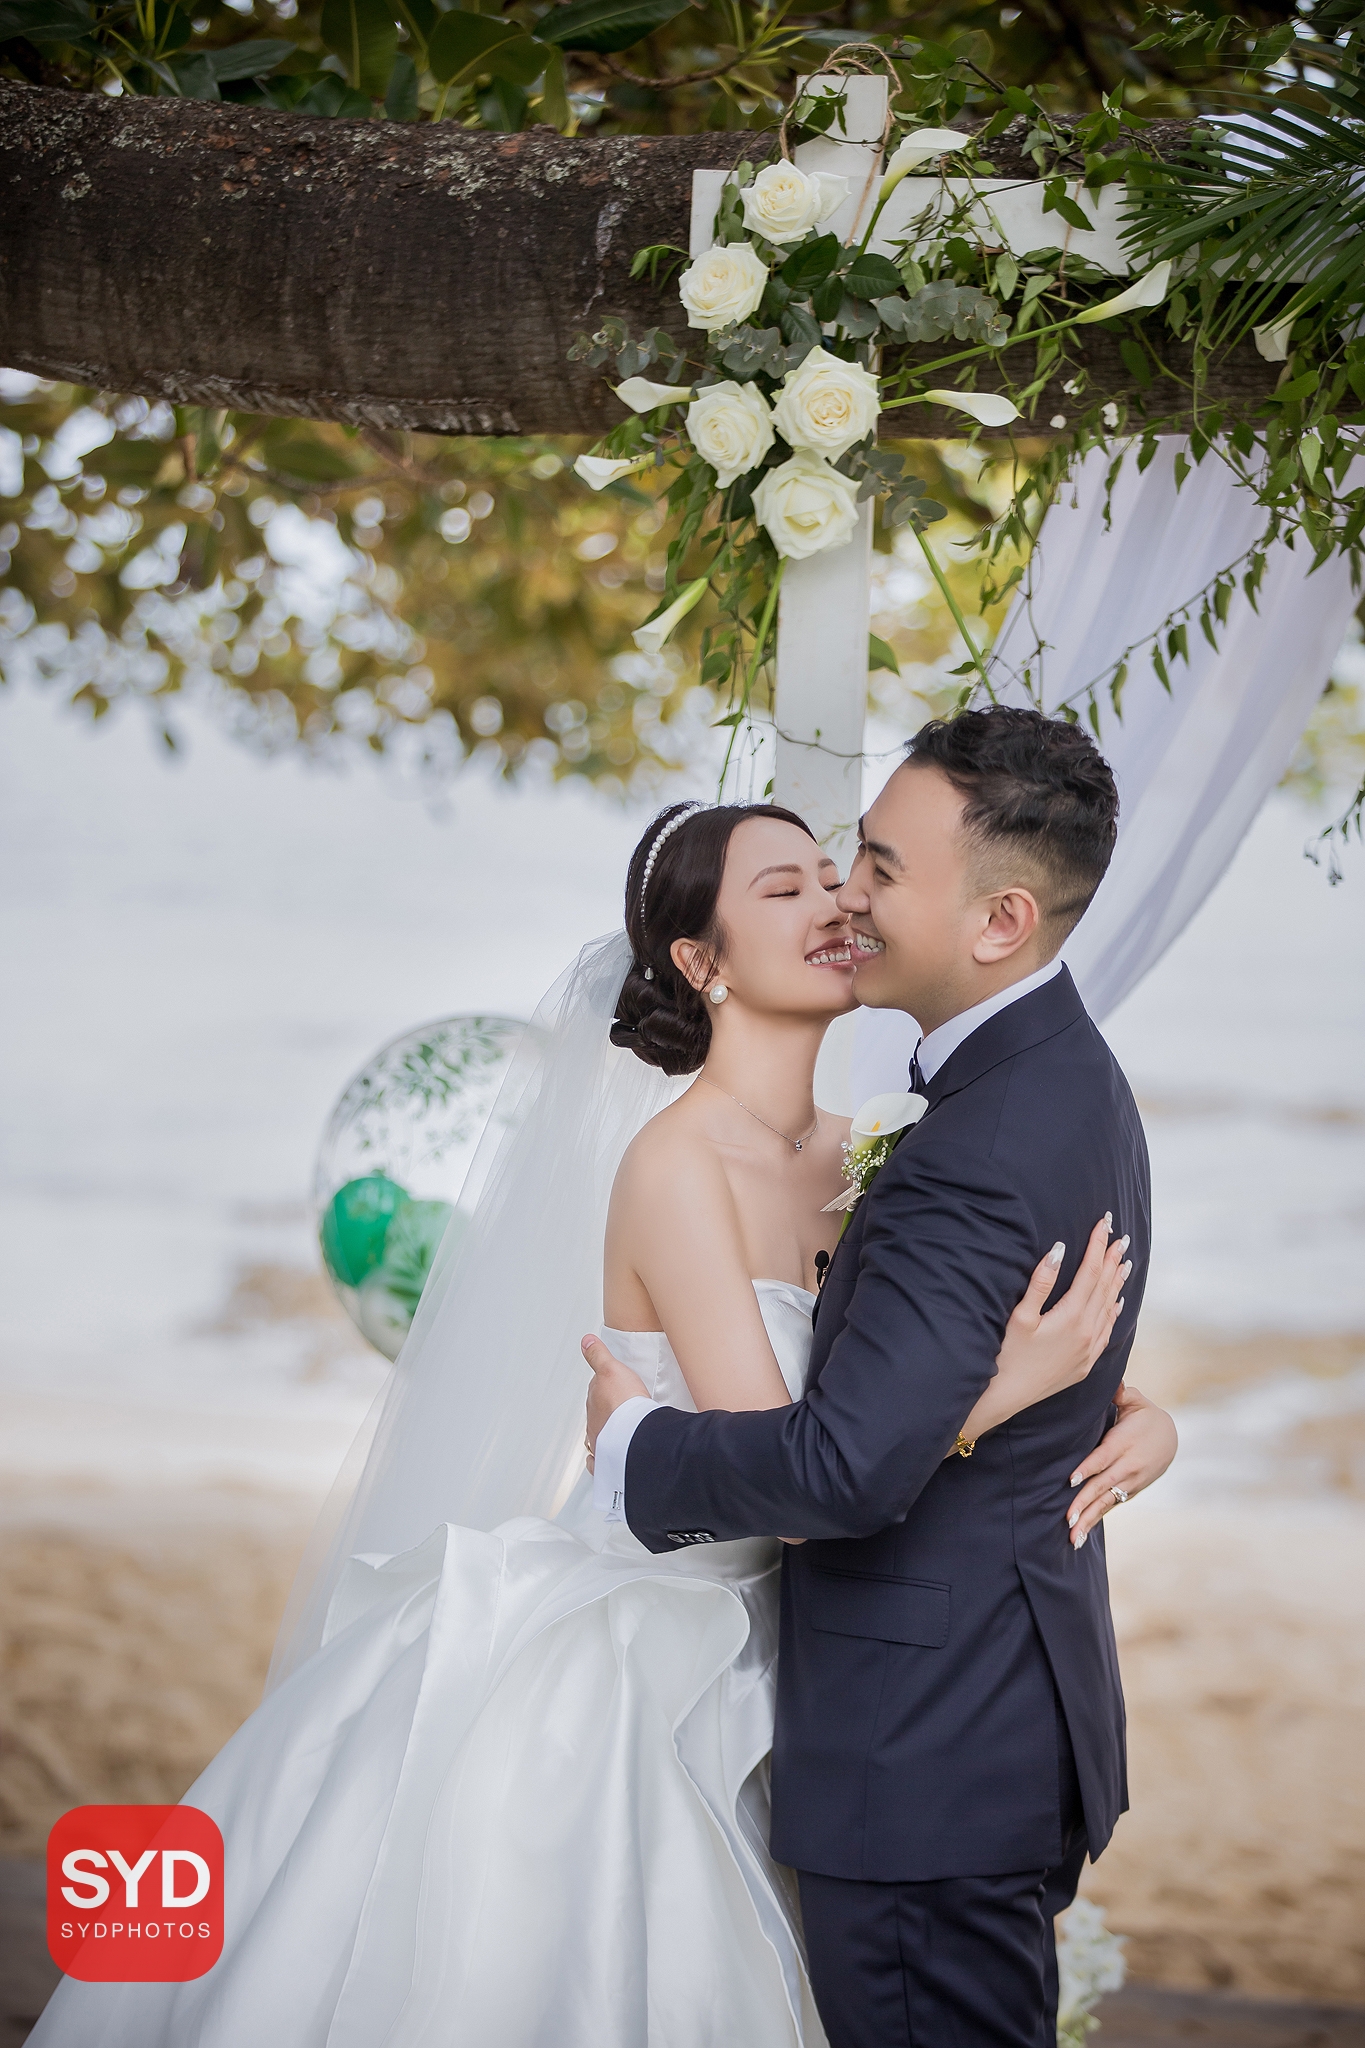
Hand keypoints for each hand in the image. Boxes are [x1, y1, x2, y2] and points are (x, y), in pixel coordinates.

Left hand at [582, 1334, 648, 1471]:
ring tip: (613, 1432)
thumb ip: (598, 1355)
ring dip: (603, 1433)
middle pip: (596, 1414)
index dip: (602, 1388)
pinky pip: (598, 1462)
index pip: (594, 1392)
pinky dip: (598, 1460)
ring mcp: (600, 1442)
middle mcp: (594, 1422)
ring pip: (597, 1436)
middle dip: (604, 1411)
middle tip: (615, 1408)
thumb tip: (585, 1341)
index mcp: (594, 1401)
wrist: (635, 1432)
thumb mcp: (611, 1368)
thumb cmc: (625, 1402)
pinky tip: (600, 1459)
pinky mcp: (609, 1459)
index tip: (609, 1386)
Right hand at [957, 1215, 1128, 1441]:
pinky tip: (1119, 1303)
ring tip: (1126, 1262)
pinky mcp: (1085, 1364)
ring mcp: (1089, 1350)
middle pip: (1105, 1287)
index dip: (1097, 1245)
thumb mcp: (1020, 1316)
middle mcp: (1087, 1333)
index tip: (1103, 1224)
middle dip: (1112, 1260)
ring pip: (1110, 1308)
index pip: (1091, 1272)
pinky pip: (1108, 1331)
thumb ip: (1041, 1282)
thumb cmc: (1006, 1355)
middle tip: (1121, 1237)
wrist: (1005, 1398)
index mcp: (1072, 1317)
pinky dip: (1115, 1312)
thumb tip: (1060, 1249)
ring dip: (1117, 1283)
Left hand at [1067, 1381, 1177, 1548]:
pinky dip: (1095, 1520)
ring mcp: (1130, 1482)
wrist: (1171, 1439)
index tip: (1072, 1480)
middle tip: (1067, 1519)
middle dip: (1084, 1503)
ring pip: (1106, 1502)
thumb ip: (1121, 1393)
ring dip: (1089, 1519)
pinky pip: (1110, 1507)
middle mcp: (1128, 1466)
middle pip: (1103, 1486)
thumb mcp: (1136, 1402)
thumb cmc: (1145, 1417)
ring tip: (1072, 1537)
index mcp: (1124, 1442)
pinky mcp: (1130, 1492)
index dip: (1088, 1469)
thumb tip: (1114, 1383)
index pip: (1103, 1457)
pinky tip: (1080, 1536)